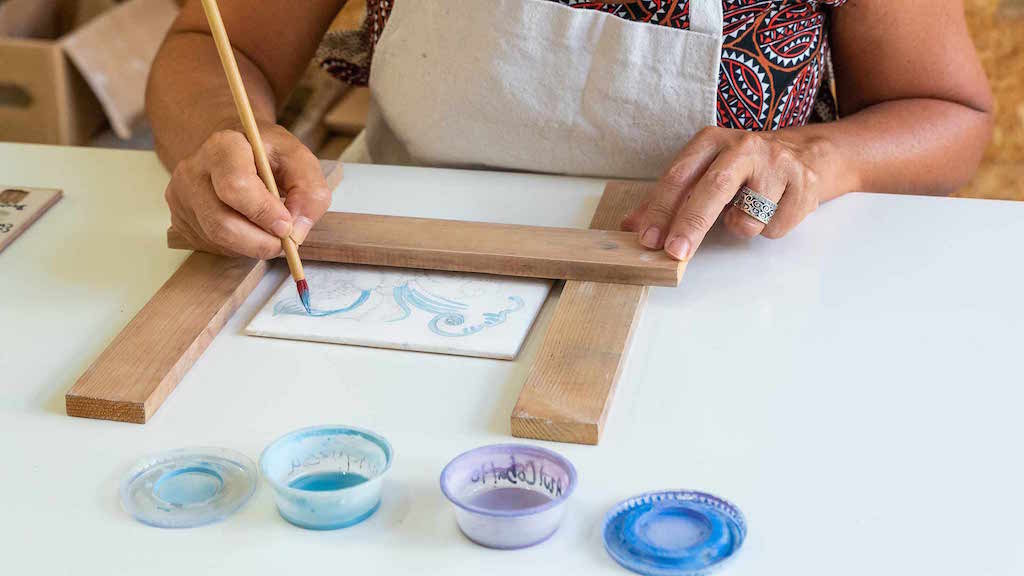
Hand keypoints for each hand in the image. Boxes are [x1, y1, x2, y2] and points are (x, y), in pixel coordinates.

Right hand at [165, 123, 330, 258]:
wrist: (233, 151)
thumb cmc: (267, 154)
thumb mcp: (298, 160)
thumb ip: (310, 191)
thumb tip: (297, 230)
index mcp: (223, 146)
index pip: (236, 187)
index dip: (264, 213)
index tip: (287, 225)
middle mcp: (193, 170)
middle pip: (222, 223)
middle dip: (261, 242)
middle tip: (285, 242)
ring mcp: (181, 197)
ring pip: (217, 240)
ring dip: (252, 246)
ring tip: (270, 234)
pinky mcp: (180, 219)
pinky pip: (211, 245)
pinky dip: (238, 247)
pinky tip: (248, 229)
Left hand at [623, 127, 839, 259]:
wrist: (813, 153)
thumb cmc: (747, 167)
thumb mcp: (707, 170)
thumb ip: (670, 199)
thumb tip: (631, 226)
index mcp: (712, 140)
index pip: (679, 176)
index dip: (661, 210)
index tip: (647, 239)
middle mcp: (744, 145)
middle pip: (712, 190)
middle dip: (690, 225)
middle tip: (675, 253)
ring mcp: (777, 163)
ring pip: (746, 219)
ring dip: (742, 227)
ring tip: (751, 207)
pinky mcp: (804, 184)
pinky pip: (773, 228)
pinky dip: (770, 228)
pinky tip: (775, 207)